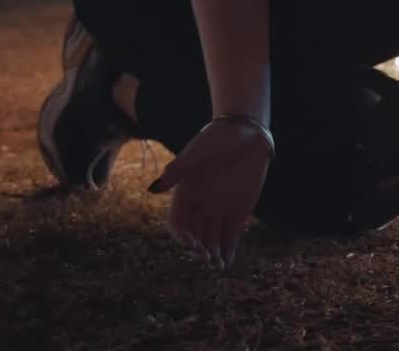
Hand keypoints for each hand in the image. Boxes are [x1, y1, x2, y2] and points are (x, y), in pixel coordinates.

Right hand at [147, 119, 271, 268]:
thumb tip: (153, 189)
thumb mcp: (196, 153)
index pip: (178, 222)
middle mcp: (200, 206)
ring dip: (213, 254)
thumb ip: (177, 170)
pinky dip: (229, 248)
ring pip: (212, 239)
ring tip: (218, 266)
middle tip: (207, 259)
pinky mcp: (239, 210)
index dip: (181, 236)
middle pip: (195, 235)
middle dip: (199, 250)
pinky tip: (229, 261)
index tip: (190, 244)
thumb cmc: (216, 139)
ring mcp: (219, 209)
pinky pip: (231, 234)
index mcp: (185, 194)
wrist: (245, 132)